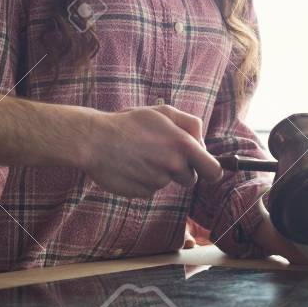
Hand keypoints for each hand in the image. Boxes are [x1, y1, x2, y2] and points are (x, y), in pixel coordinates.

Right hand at [81, 105, 222, 197]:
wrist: (94, 140)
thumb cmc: (130, 123)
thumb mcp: (163, 112)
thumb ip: (190, 124)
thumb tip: (202, 144)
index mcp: (183, 146)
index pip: (213, 170)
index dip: (213, 171)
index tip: (208, 169)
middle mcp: (173, 166)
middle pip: (190, 178)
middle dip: (181, 169)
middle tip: (161, 152)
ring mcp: (157, 182)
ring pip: (167, 182)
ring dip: (159, 172)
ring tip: (140, 154)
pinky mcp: (141, 193)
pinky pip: (150, 189)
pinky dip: (144, 181)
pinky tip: (131, 166)